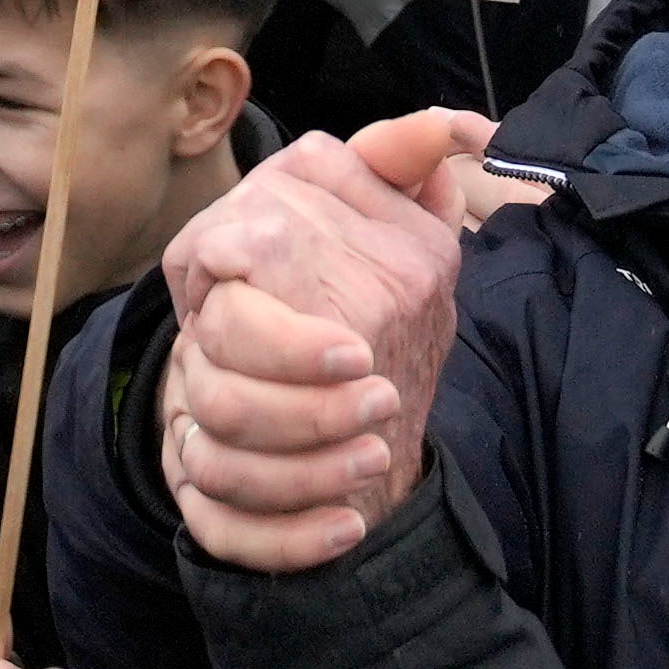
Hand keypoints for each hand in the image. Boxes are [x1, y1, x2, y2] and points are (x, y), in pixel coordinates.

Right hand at [147, 114, 491, 581]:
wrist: (329, 389)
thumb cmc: (349, 288)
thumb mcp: (377, 214)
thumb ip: (401, 159)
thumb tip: (468, 130)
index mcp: (227, 270)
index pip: (222, 308)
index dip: (287, 338)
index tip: (359, 349)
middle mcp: (204, 348)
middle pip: (217, 391)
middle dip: (304, 409)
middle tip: (377, 400)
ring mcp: (200, 426)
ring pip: (220, 465)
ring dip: (307, 470)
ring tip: (374, 453)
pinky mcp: (212, 498)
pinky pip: (225, 532)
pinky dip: (288, 538)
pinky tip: (346, 524)